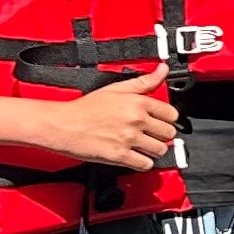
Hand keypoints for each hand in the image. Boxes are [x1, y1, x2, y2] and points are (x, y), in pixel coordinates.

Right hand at [33, 66, 177, 168]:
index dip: (166, 118)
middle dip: (160, 134)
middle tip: (149, 133)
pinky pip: (146, 164)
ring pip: (160, 150)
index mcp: (137, 102)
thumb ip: (144, 81)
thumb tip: (163, 69)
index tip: (158, 120)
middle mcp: (136, 120)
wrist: (61, 124)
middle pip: (169, 133)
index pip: (172, 114)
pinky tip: (134, 155)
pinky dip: (142, 162)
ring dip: (153, 150)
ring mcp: (129, 139)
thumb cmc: (85, 108)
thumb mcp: (116, 89)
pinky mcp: (120, 155)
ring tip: (141, 145)